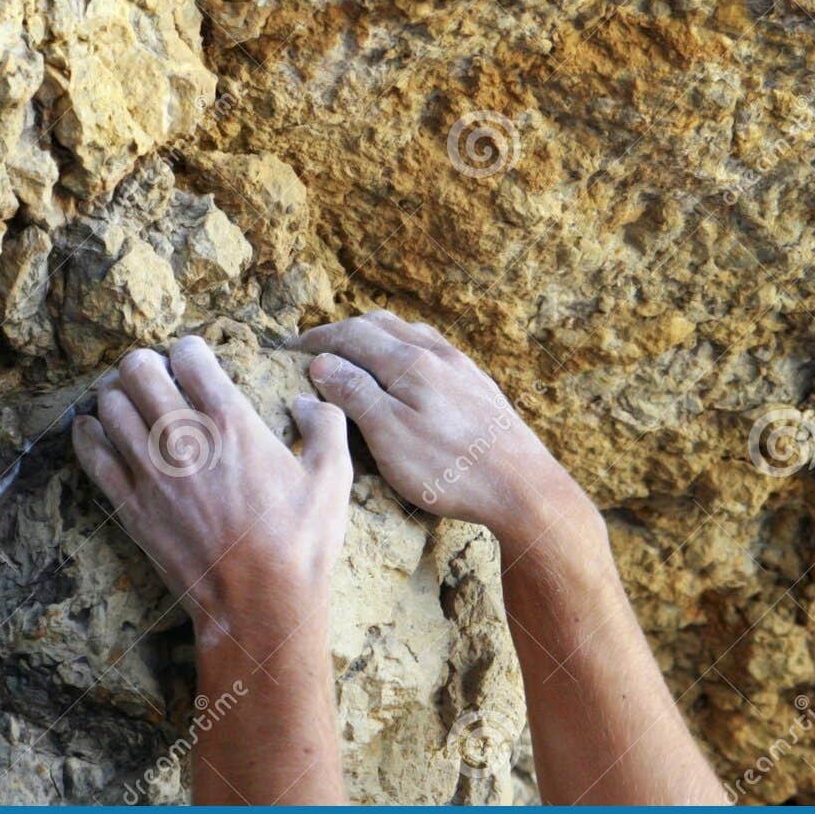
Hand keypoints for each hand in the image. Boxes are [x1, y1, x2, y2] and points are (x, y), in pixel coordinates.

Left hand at [71, 337, 352, 645]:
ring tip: (128, 400)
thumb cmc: (300, 543)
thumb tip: (307, 400)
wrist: (259, 605)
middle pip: (139, 369)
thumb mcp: (334, 478)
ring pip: (110, 405)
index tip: (193, 358)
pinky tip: (94, 429)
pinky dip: (88, 434)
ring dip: (117, 394)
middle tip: (155, 373)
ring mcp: (151, 472)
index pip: (189, 355)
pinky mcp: (130, 506)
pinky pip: (91, 454)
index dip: (189, 349)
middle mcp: (184, 438)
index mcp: (232, 422)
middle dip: (145, 363)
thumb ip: (326, 425)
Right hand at [297, 311, 584, 541]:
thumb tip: (323, 363)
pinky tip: (407, 373)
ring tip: (356, 354)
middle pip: (381, 325)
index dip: (318, 338)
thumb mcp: (389, 436)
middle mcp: (437, 354)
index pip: (352, 334)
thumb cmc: (449, 469)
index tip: (290, 347)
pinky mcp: (479, 386)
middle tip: (318, 347)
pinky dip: (405, 351)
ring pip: (411, 335)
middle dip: (345, 331)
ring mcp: (462, 368)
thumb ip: (355, 394)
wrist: (524, 488)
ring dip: (377, 337)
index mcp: (410, 363)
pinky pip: (434, 352)